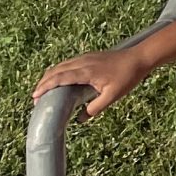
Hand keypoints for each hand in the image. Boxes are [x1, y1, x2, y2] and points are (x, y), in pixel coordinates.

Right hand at [35, 47, 151, 120]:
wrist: (140, 57)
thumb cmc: (128, 76)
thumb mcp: (113, 96)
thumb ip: (95, 108)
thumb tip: (80, 119)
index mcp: (86, 71)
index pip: (60, 78)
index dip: (45, 87)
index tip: (34, 97)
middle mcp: (83, 62)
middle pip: (56, 70)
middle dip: (43, 83)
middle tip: (35, 98)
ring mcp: (86, 57)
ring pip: (61, 65)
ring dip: (50, 76)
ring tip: (43, 90)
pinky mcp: (89, 56)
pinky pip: (68, 63)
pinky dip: (59, 71)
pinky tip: (59, 80)